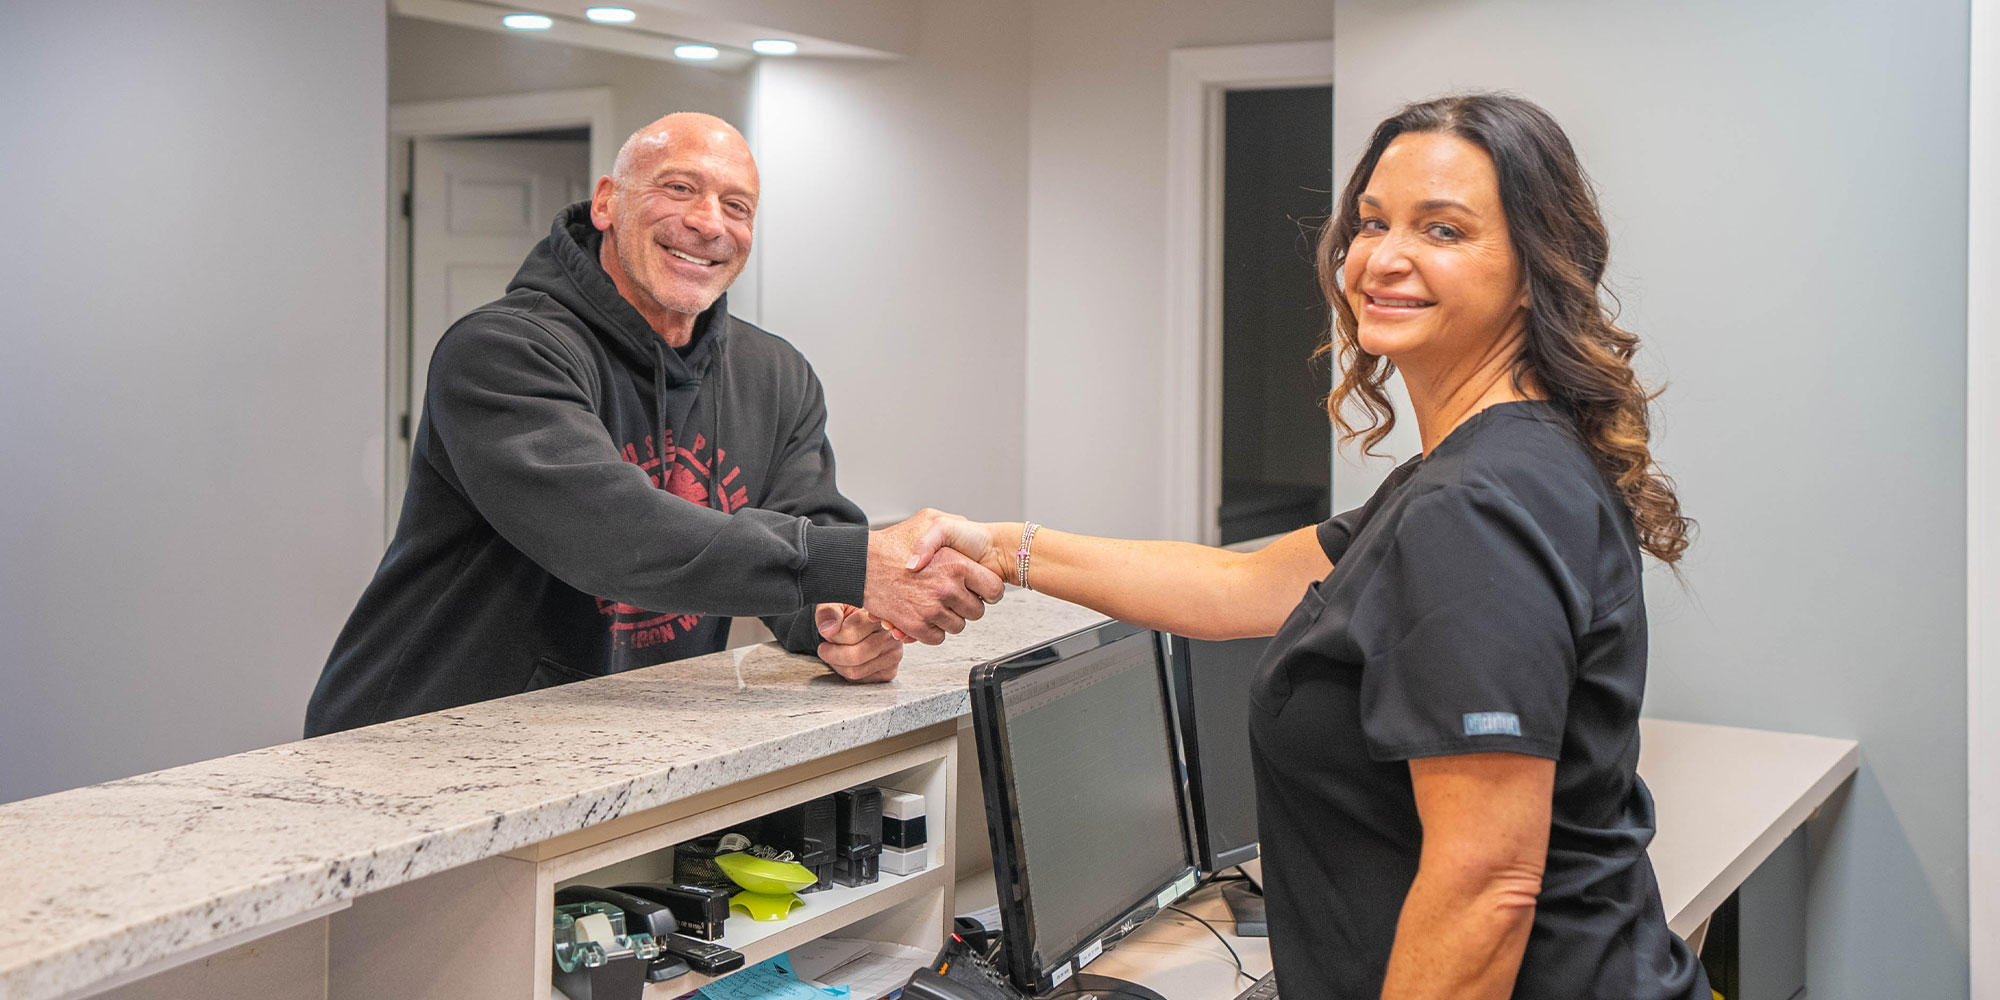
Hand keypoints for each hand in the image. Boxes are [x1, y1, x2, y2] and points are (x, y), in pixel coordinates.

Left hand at [813, 603, 901, 681]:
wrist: (864, 621)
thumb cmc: (850, 611)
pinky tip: (848, 660)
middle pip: (854, 656)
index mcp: (880, 614)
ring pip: (856, 671)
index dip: (831, 636)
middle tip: (824, 648)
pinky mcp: (890, 671)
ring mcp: (894, 654)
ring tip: (836, 651)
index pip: (848, 635)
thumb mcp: (836, 603)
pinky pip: (861, 679)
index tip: (828, 631)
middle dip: (831, 654)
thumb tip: (829, 630)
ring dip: (838, 664)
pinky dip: (847, 672)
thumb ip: (829, 612)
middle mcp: (892, 634)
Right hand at [865, 510, 1005, 643]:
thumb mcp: (929, 520)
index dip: (988, 591)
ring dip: (948, 619)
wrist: (861, 564)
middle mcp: (947, 589)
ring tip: (934, 603)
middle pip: (977, 611)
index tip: (979, 590)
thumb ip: (955, 523)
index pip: (994, 589)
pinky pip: (937, 638)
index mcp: (957, 565)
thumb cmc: (892, 543)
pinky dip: (931, 630)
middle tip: (953, 597)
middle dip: (967, 606)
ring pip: (957, 626)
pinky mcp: (915, 625)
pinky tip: (923, 615)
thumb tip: (971, 531)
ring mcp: (931, 609)